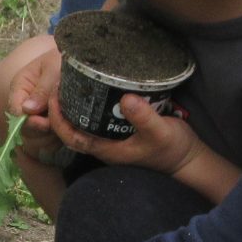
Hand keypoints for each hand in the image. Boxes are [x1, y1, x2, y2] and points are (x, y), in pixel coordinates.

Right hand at [8, 49, 64, 164]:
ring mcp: (34, 117)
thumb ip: (42, 88)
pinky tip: (68, 128)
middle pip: (23, 130)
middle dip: (41, 130)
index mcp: (20, 87)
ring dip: (50, 137)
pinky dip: (57, 140)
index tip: (46, 121)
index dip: (29, 121)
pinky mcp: (46, 127)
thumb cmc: (65, 60)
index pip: (15, 112)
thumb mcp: (54, 68)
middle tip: (60, 122)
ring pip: (35, 140)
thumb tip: (27, 110)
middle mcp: (23, 105)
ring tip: (66, 122)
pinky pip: (47, 144)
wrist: (81, 63)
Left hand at [49, 91, 200, 175]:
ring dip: (75, 107)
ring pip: (85, 124)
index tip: (54, 98)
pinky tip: (94, 89)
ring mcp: (113, 139)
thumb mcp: (160, 132)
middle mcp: (106, 146)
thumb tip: (124, 98)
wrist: (187, 159)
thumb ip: (144, 117)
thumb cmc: (173, 149)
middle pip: (73, 129)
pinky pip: (99, 119)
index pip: (72, 137)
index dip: (58, 120)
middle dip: (62, 109)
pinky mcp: (122, 132)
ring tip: (71, 82)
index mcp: (107, 150)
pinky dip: (92, 106)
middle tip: (58, 83)